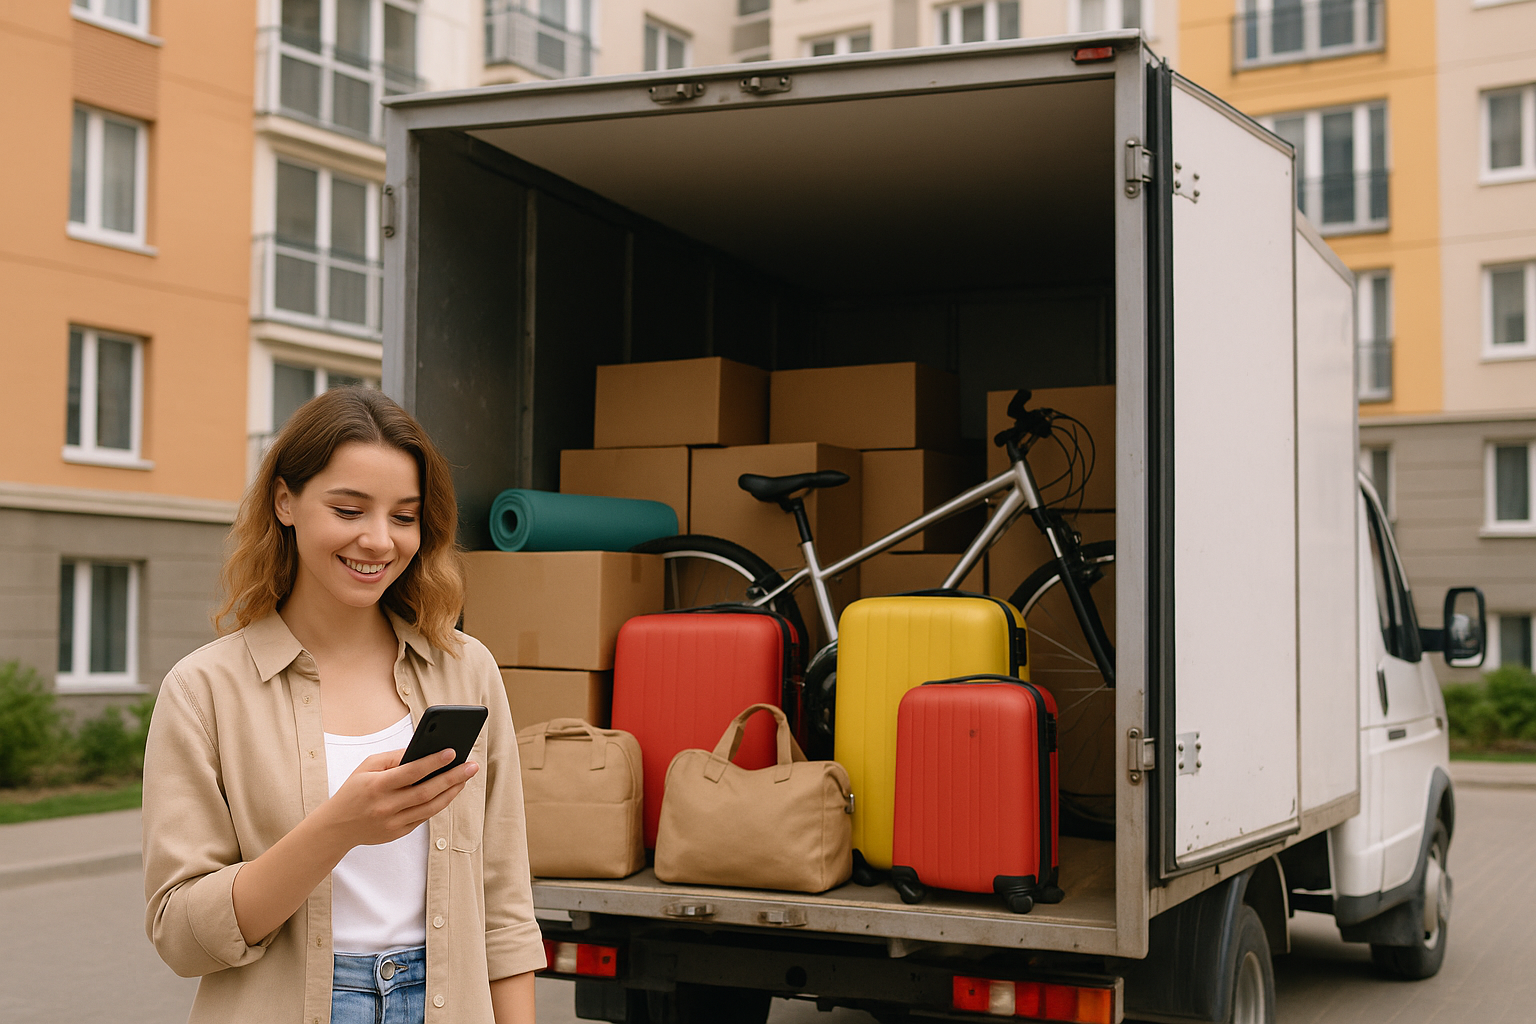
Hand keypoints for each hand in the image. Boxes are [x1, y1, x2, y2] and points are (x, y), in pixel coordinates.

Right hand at [321, 748, 476, 848]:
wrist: (336, 827)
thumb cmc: (354, 791)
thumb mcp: (367, 767)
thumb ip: (393, 758)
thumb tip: (422, 750)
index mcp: (377, 786)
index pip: (411, 772)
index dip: (433, 762)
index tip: (453, 752)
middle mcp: (386, 806)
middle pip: (426, 791)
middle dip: (453, 777)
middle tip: (471, 766)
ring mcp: (393, 822)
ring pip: (430, 807)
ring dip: (451, 792)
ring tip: (465, 778)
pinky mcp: (398, 833)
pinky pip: (424, 817)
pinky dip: (439, 803)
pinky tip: (450, 791)